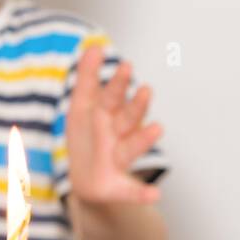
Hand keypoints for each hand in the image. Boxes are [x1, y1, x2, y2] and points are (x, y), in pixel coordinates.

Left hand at [65, 44, 163, 206]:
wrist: (86, 179)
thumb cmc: (88, 137)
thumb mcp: (82, 106)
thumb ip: (87, 76)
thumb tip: (94, 44)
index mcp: (108, 116)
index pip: (112, 96)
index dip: (117, 83)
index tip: (124, 65)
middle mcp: (118, 136)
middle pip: (127, 119)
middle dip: (136, 106)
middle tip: (145, 90)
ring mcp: (119, 160)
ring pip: (132, 149)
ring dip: (144, 140)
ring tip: (157, 129)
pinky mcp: (118, 187)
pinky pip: (132, 192)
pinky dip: (143, 194)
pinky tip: (156, 194)